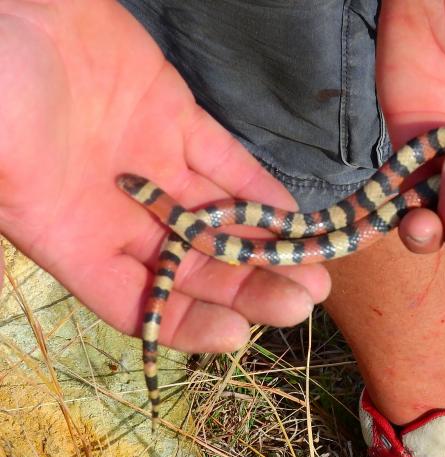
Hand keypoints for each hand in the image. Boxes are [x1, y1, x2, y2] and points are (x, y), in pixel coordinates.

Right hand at [0, 0, 329, 351]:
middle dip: (245, 289)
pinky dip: (258, 190)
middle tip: (298, 304)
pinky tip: (293, 217)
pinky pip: (225, 163)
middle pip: (191, 265)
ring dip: (263, 248)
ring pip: (216, 219)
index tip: (236, 335)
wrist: (12, 3)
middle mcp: (116, 208)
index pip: (135, 300)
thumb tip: (77, 256)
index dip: (185, 325)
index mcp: (68, 234)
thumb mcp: (2, 159)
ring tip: (313, 272)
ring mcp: (150, 161)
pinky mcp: (173, 116)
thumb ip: (35, 206)